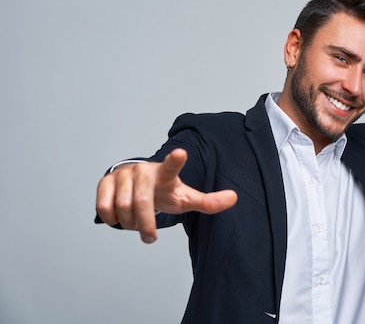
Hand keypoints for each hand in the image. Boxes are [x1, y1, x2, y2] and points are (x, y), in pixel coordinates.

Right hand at [96, 148, 237, 243]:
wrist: (139, 185)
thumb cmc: (165, 191)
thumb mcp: (186, 198)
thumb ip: (208, 201)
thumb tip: (234, 198)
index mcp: (166, 174)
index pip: (172, 167)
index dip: (175, 161)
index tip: (181, 152)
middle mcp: (144, 170)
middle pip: (141, 203)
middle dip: (146, 226)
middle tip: (151, 237)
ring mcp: (123, 174)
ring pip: (122, 208)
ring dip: (130, 224)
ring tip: (137, 225)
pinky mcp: (106, 181)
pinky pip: (105, 208)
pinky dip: (113, 219)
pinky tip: (121, 217)